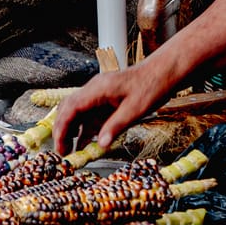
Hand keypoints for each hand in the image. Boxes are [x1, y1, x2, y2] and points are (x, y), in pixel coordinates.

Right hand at [51, 63, 172, 153]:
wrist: (165, 72)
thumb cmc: (152, 86)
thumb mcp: (135, 110)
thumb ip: (116, 127)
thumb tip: (101, 145)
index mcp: (98, 89)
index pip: (70, 108)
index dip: (62, 129)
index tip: (60, 147)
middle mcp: (94, 90)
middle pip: (68, 110)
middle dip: (62, 131)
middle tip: (62, 152)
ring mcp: (99, 94)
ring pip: (77, 113)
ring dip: (72, 131)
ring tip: (71, 152)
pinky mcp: (106, 100)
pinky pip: (90, 115)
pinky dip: (85, 129)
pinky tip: (86, 144)